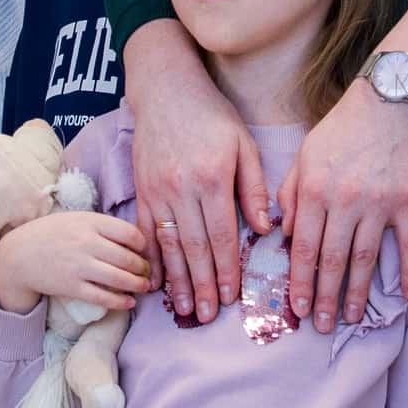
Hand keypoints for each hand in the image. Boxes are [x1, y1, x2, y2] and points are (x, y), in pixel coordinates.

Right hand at [0, 211, 152, 315]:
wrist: (18, 254)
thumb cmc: (51, 234)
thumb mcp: (76, 219)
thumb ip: (102, 225)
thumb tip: (134, 238)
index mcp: (90, 222)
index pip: (130, 233)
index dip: (142, 244)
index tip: (144, 250)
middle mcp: (86, 242)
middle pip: (128, 258)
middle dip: (143, 268)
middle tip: (148, 272)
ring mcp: (79, 266)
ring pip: (120, 278)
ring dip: (137, 285)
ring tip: (144, 286)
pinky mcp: (71, 287)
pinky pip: (102, 297)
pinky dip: (120, 301)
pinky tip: (129, 302)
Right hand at [127, 22, 266, 324]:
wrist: (165, 90)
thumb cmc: (212, 115)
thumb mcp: (244, 144)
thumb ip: (255, 187)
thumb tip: (266, 229)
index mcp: (213, 178)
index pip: (222, 234)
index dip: (226, 269)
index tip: (232, 296)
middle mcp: (182, 188)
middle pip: (194, 247)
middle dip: (202, 285)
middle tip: (208, 316)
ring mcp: (157, 191)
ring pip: (168, 245)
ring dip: (176, 280)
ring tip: (184, 308)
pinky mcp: (141, 190)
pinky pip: (145, 231)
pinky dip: (151, 258)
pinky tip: (155, 280)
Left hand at [282, 80, 407, 333]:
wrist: (387, 102)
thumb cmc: (340, 129)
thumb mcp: (304, 156)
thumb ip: (290, 195)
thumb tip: (285, 235)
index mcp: (315, 192)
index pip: (305, 248)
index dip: (301, 282)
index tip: (298, 309)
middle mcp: (345, 202)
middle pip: (334, 261)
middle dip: (326, 298)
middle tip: (323, 326)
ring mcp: (379, 204)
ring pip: (366, 259)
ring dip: (358, 293)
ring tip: (351, 318)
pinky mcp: (407, 202)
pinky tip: (407, 296)